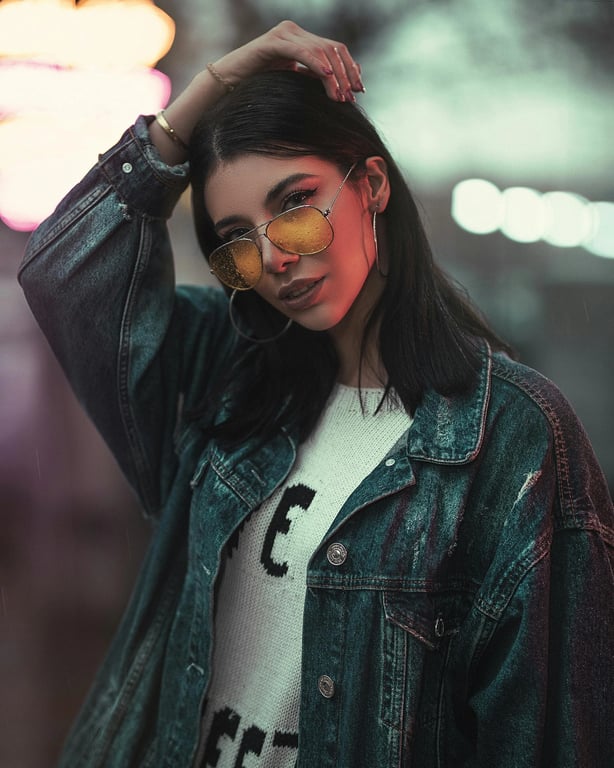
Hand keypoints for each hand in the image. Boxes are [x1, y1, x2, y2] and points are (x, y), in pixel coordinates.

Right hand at [212, 20, 364, 102]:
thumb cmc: (258, 87)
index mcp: (301, 40)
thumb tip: (343, 89)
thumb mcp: (293, 82)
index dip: (350, 69)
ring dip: (334, 76)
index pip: (335, 50)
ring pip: (320, 51)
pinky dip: (316, 64)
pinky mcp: (272, 42)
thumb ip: (313, 79)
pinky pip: (301, 51)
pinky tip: (326, 78)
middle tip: (351, 98)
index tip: (359, 91)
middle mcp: (294, 32)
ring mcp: (284, 34)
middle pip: (332, 49)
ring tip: (340, 97)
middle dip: (346, 74)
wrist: (227, 84)